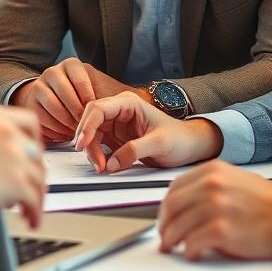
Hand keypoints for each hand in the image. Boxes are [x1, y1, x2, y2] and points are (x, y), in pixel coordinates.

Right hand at [0, 101, 44, 228]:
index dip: (34, 137)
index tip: (32, 150)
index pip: (29, 121)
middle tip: (29, 182)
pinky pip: (35, 200)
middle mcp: (9, 135)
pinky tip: (30, 220)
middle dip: (35, 170)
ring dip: (38, 195)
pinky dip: (36, 212)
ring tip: (30, 207)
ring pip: (39, 179)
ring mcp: (15, 159)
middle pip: (37, 152)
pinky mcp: (16, 185)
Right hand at [10, 58, 149, 142]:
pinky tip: (66, 134)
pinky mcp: (33, 103)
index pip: (77, 74)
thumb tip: (141, 95)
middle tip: (84, 125)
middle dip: (73, 109)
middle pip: (60, 87)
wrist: (75, 112)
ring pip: (48, 101)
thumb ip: (125, 95)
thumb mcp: (114, 96)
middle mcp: (55, 72)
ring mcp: (40, 85)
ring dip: (63, 119)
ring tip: (78, 132)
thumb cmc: (101, 105)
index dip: (84, 94)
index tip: (91, 110)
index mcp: (74, 66)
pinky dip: (53, 126)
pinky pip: (39, 114)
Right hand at [73, 92, 221, 171]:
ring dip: (91, 150)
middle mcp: (119, 110)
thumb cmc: (179, 138)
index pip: (99, 108)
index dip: (87, 126)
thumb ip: (135, 151)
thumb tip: (112, 163)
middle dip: (87, 140)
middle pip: (90, 119)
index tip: (83, 143)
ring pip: (92, 133)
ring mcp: (116, 124)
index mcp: (129, 103)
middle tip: (94, 161)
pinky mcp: (116, 137)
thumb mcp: (159, 144)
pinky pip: (98, 143)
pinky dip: (96, 155)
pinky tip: (103, 165)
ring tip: (101, 167)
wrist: (189, 146)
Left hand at [158, 160, 271, 260]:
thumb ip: (210, 187)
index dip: (166, 207)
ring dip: (172, 240)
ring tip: (173, 249)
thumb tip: (186, 207)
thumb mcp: (237, 180)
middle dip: (163, 224)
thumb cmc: (269, 203)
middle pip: (172, 206)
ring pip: (178, 226)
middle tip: (163, 237)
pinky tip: (192, 255)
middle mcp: (211, 185)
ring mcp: (216, 207)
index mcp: (213, 170)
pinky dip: (188, 251)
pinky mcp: (222, 230)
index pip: (175, 187)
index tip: (165, 218)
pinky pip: (193, 243)